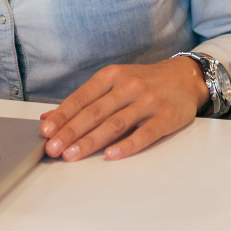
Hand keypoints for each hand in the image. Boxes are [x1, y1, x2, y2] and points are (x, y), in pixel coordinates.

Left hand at [37, 57, 208, 162]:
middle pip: (95, 112)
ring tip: (72, 155)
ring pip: (115, 123)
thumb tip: (49, 118)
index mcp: (111, 76)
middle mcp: (128, 86)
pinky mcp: (166, 116)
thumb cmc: (143, 82)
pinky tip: (111, 155)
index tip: (45, 132)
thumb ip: (84, 100)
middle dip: (71, 132)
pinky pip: (145, 133)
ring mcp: (148, 101)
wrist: (185, 77)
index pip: (82, 98)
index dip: (62, 115)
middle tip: (53, 148)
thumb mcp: (113, 81)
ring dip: (91, 140)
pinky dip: (128, 145)